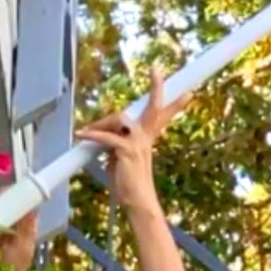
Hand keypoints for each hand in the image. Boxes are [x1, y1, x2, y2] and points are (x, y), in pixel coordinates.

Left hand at [76, 68, 189, 214]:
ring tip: (86, 130)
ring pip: (122, 118)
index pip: (162, 115)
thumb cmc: (129, 184)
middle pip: (155, 106)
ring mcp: (138, 142)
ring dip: (103, 122)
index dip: (175, 102)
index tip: (189, 92)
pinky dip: (92, 134)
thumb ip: (117, 145)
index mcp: (147, 138)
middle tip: (157, 69)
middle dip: (157, 86)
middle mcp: (146, 137)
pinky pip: (107, 137)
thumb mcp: (123, 159)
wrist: (137, 201)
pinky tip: (81, 134)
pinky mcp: (127, 150)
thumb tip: (103, 139)